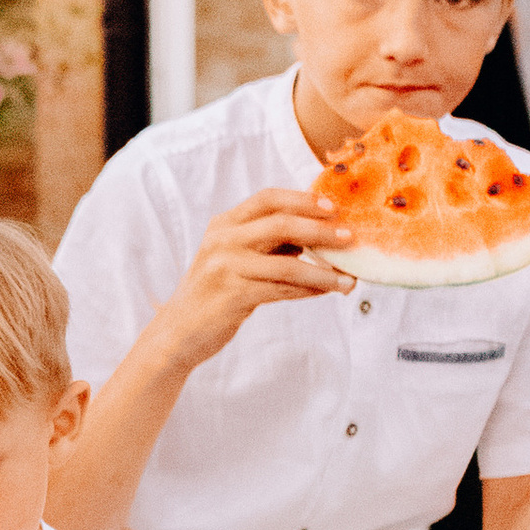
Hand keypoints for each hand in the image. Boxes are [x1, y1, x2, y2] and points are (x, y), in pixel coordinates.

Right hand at [154, 187, 353, 369]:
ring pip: (287, 264)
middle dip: (320, 230)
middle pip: (280, 224)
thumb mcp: (238, 258)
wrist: (179, 331)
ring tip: (349, 280)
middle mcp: (222, 240)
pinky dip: (308, 291)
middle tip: (350, 238)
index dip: (302, 200)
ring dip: (323, 272)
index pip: (268, 199)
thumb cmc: (216, 292)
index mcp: (225, 224)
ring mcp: (225, 267)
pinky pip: (281, 290)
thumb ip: (270, 244)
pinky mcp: (231, 296)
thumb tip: (321, 236)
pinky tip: (325, 292)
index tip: (333, 208)